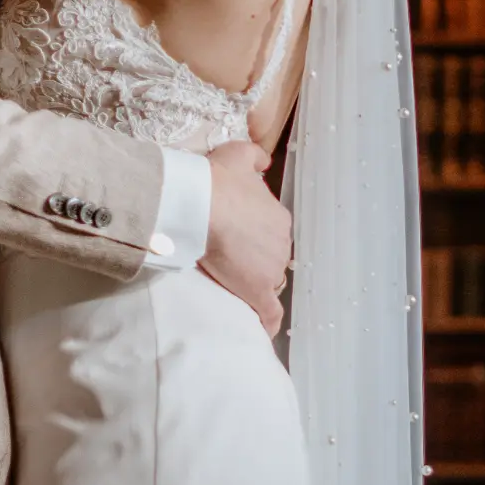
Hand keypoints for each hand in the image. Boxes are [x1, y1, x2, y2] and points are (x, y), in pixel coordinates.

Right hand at [200, 140, 290, 336]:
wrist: (204, 206)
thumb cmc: (218, 181)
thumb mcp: (239, 155)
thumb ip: (256, 157)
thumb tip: (264, 162)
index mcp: (278, 218)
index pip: (271, 234)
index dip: (256, 239)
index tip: (238, 240)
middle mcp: (281, 244)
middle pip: (271, 258)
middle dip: (257, 262)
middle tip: (231, 263)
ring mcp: (272, 269)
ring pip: (269, 282)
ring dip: (256, 286)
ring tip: (235, 290)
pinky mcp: (258, 291)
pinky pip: (269, 313)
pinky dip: (267, 322)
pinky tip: (263, 330)